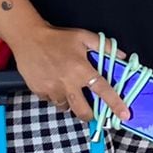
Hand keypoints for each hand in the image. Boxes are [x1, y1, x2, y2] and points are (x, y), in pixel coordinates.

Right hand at [14, 24, 131, 123]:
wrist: (28, 37)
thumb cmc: (58, 37)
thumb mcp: (83, 37)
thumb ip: (104, 46)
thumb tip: (123, 56)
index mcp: (81, 70)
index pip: (103, 90)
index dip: (115, 104)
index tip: (124, 115)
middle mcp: (68, 83)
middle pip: (82, 111)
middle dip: (89, 115)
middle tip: (91, 112)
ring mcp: (52, 89)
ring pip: (65, 107)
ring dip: (70, 103)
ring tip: (69, 90)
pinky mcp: (39, 91)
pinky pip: (51, 100)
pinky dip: (55, 96)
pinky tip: (54, 83)